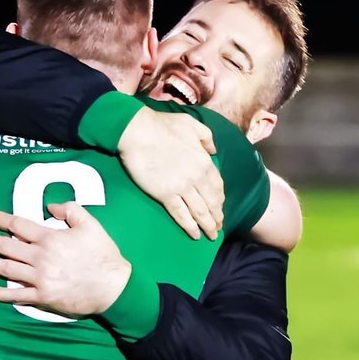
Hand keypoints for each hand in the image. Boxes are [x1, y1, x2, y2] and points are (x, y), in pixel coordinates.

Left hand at [0, 203, 130, 316]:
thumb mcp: (90, 224)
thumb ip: (70, 210)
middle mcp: (40, 257)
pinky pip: (17, 295)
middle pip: (6, 246)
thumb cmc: (103, 255)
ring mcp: (40, 278)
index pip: (19, 225)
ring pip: (7, 269)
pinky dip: (1, 293)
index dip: (1, 219)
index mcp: (50, 238)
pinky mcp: (43, 297)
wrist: (113, 287)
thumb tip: (50, 206)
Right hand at [117, 108, 223, 240]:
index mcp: (204, 161)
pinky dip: (189, 226)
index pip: (218, 185)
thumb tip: (213, 150)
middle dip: (217, 217)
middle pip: (211, 202)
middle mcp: (197, 177)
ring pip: (199, 211)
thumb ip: (206, 137)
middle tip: (219, 227)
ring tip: (211, 235)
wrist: (138, 131)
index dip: (220, 199)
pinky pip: (181, 214)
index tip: (221, 207)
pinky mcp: (165, 195)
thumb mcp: (192, 124)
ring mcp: (181, 187)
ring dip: (207, 225)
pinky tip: (195, 234)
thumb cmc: (162, 125)